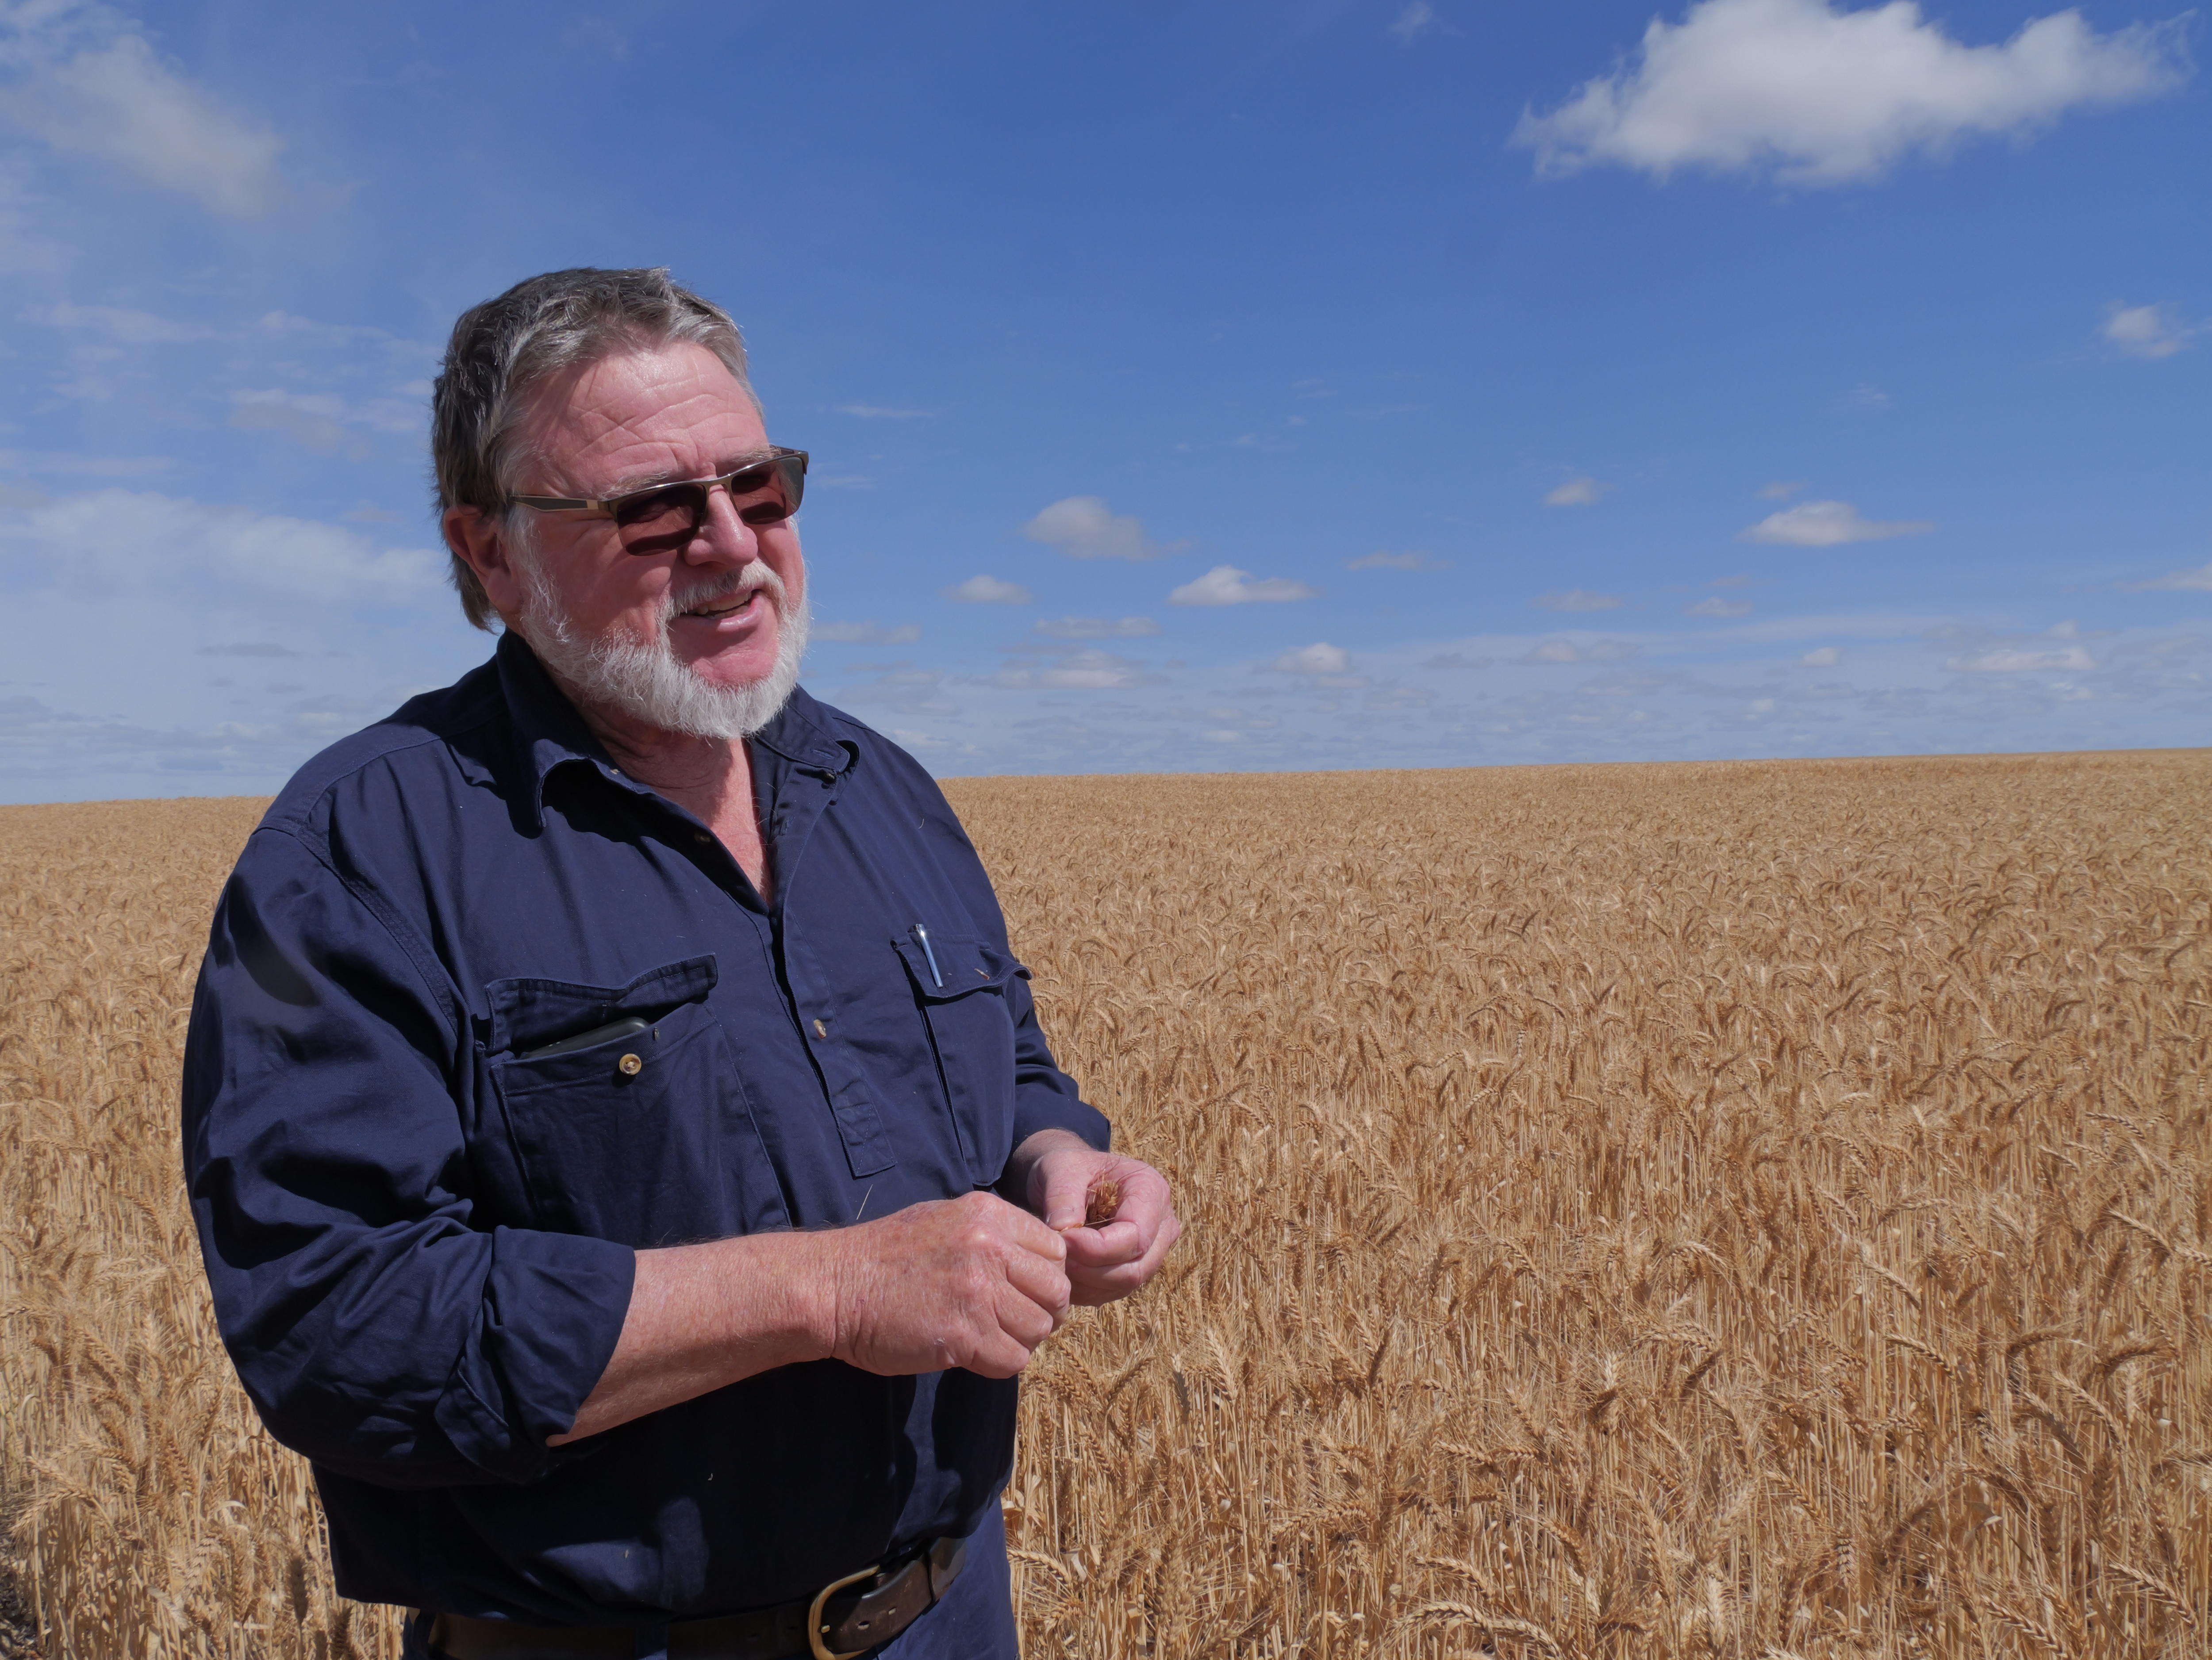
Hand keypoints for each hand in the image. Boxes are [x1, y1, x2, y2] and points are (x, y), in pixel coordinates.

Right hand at [813, 1190, 1071, 1378]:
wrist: (834, 1287)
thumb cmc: (886, 1257)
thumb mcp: (945, 1221)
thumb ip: (994, 1235)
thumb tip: (1037, 1263)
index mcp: (989, 1215)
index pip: (1056, 1250)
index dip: (1046, 1278)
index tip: (1025, 1292)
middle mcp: (989, 1248)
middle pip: (1057, 1291)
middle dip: (1043, 1313)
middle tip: (1013, 1323)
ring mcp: (977, 1291)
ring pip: (1039, 1329)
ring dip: (1019, 1340)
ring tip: (988, 1337)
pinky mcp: (962, 1335)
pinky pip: (1012, 1360)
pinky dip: (998, 1363)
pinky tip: (971, 1354)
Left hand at [1010, 1130, 1180, 1306]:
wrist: (1071, 1178)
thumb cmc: (1068, 1169)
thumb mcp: (1061, 1169)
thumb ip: (1062, 1197)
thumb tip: (1063, 1231)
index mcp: (1151, 1189)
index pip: (1136, 1236)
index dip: (1097, 1248)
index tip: (1062, 1239)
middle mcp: (1162, 1223)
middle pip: (1136, 1267)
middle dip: (1090, 1270)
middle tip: (1057, 1258)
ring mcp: (1154, 1249)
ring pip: (1125, 1284)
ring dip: (1086, 1283)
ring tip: (1057, 1265)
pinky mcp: (1137, 1268)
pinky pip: (1115, 1291)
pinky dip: (1087, 1290)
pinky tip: (1065, 1274)